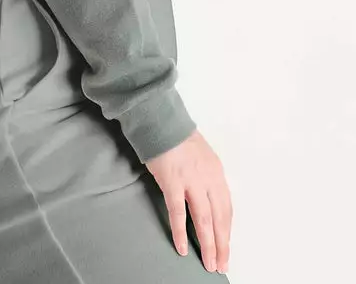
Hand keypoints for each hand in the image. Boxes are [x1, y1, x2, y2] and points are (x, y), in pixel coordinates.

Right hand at [144, 129, 231, 274]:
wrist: (160, 121)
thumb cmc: (178, 138)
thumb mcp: (202, 157)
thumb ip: (207, 179)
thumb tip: (209, 202)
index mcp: (217, 173)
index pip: (226, 209)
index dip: (227, 232)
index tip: (226, 248)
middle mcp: (208, 179)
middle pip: (219, 218)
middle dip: (222, 245)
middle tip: (221, 265)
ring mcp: (191, 181)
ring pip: (204, 220)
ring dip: (208, 244)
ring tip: (209, 263)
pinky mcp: (172, 182)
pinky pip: (178, 213)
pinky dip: (181, 232)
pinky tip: (183, 247)